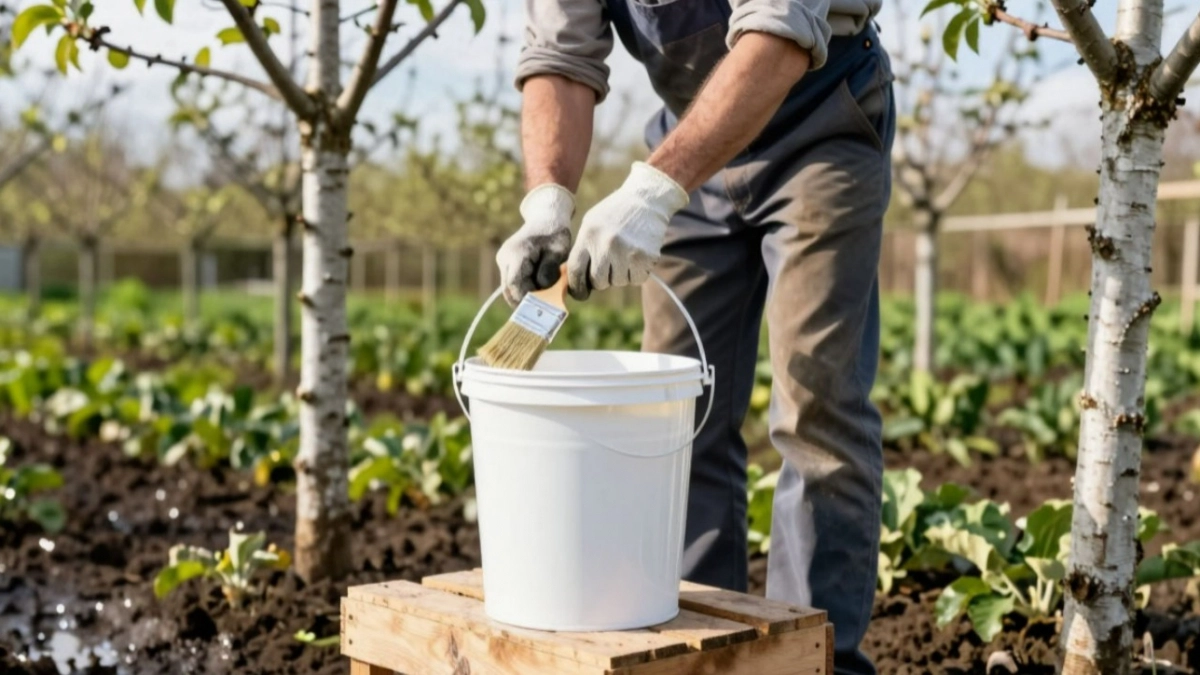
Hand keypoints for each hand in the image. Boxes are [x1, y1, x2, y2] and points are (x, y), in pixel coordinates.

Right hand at [495, 184, 575, 306]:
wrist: (546, 218)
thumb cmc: (555, 234)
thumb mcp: (559, 251)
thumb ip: (550, 271)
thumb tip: (541, 290)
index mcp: (517, 253)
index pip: (515, 285)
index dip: (527, 299)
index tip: (544, 307)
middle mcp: (505, 257)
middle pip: (509, 290)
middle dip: (526, 301)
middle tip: (545, 308)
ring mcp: (503, 260)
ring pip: (508, 289)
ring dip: (524, 297)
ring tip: (544, 298)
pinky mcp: (505, 263)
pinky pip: (512, 283)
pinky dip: (524, 289)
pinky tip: (539, 290)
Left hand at [566, 162, 688, 300]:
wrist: (646, 200)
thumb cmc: (615, 214)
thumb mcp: (592, 223)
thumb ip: (582, 249)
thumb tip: (573, 281)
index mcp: (588, 235)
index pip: (575, 270)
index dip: (576, 287)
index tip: (580, 293)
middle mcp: (605, 244)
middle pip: (599, 282)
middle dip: (603, 279)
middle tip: (610, 265)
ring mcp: (626, 251)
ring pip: (619, 282)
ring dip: (622, 274)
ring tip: (626, 254)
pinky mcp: (645, 256)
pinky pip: (637, 279)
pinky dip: (638, 273)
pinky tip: (637, 255)